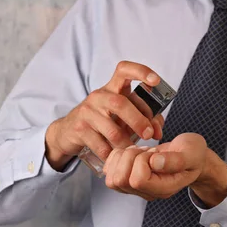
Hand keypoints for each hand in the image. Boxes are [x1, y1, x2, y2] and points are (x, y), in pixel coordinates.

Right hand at [45, 61, 165, 170]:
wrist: (67, 132)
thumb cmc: (102, 122)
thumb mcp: (121, 116)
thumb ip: (143, 118)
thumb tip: (158, 130)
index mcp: (112, 88)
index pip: (125, 70)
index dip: (141, 71)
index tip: (156, 81)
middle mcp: (99, 96)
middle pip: (121, 103)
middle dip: (139, 121)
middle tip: (149, 135)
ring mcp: (87, 111)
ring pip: (113, 130)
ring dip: (127, 144)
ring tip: (132, 151)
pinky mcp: (79, 129)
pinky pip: (101, 145)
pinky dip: (112, 154)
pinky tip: (116, 157)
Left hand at [103, 133, 226, 206]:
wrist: (188, 155)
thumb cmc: (192, 154)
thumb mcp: (192, 153)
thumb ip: (177, 160)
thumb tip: (155, 163)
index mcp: (163, 189)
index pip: (137, 181)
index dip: (141, 162)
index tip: (154, 154)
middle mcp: (146, 192)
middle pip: (120, 180)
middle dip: (129, 158)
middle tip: (146, 152)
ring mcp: (134, 188)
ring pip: (111, 177)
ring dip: (123, 157)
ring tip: (140, 152)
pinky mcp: (126, 178)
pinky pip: (108, 170)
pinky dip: (116, 156)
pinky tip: (132, 152)